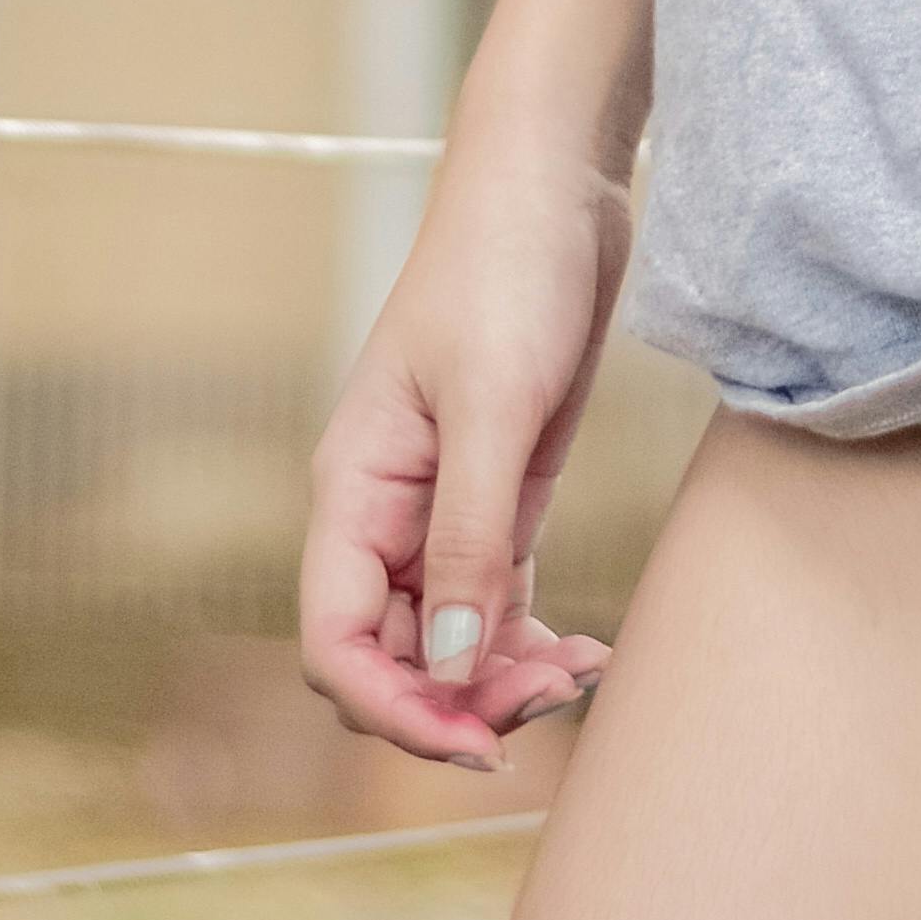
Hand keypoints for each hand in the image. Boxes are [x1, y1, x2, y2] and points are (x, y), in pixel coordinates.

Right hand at [299, 118, 637, 771]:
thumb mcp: (493, 403)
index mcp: (352, 489)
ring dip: (500, 679)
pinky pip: (496, 602)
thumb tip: (446, 666)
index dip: (391, 709)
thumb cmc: (508, 267)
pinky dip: (529, 641)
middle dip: (458, 701)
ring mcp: (441, 505)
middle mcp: (384, 512)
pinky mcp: (501, 492)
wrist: (558, 179)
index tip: (473, 740)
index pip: (334, 643)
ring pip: (447, 640)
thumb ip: (467, 539)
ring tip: (581, 677)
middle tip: (552, 703)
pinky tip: (586, 652)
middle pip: (392, 656)